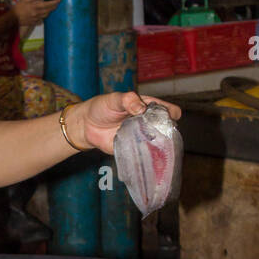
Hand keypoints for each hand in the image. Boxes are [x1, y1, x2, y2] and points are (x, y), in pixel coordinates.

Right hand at [12, 0, 61, 29]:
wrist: (13, 18)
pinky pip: (42, 19)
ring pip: (47, 15)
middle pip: (49, 10)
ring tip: (52, 7)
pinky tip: (44, 13)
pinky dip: (45, 15)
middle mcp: (37, 13)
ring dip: (50, 11)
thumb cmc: (18, 7)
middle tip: (57, 2)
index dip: (55, 2)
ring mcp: (36, 19)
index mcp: (35, 7)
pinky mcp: (35, 22)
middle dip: (54, 6)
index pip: (48, 4)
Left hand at [67, 91, 181, 154]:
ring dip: (159, 147)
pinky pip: (144, 154)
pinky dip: (147, 157)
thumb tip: (141, 108)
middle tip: (160, 134)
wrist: (86, 125)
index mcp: (147, 107)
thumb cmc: (102, 107)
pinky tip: (149, 159)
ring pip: (157, 143)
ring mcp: (142, 137)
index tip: (169, 118)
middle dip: (167, 133)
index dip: (172, 114)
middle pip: (165, 129)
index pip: (168, 110)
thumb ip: (128, 100)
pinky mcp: (134, 149)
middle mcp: (148, 123)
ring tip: (157, 148)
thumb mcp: (115, 99)